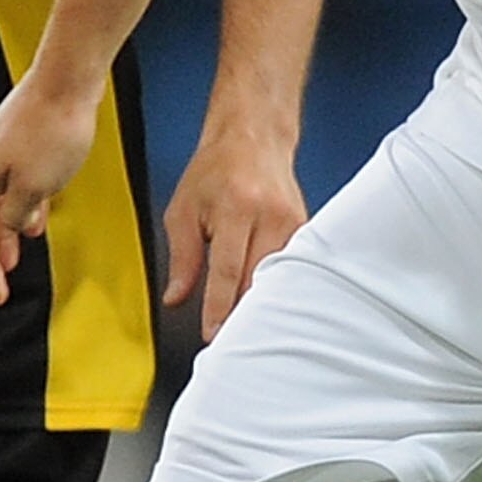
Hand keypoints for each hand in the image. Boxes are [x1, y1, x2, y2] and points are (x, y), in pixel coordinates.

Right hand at [0, 73, 104, 307]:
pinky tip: (33, 224)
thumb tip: (10, 228)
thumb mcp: (35, 187)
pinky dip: (19, 211)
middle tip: (0, 288)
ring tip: (13, 262)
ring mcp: (1, 155)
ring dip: (3, 237)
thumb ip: (16, 214)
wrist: (68, 79)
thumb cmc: (52, 131)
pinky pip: (12, 188)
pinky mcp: (21, 145)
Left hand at [163, 118, 304, 335]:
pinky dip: (278, 287)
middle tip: (229, 343)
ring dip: (262, 304)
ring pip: (279, 277)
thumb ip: (182, 258)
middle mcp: (269, 215)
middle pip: (258, 279)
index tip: (213, 334)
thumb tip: (175, 299)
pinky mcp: (305, 228)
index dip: (219, 306)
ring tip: (248, 329)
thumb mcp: (184, 209)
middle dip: (243, 314)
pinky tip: (268, 305)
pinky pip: (291, 268)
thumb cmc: (215, 171)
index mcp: (236, 208)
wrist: (253, 138)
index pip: (228, 269)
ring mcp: (292, 222)